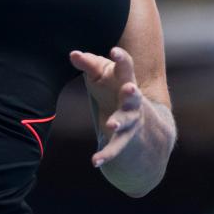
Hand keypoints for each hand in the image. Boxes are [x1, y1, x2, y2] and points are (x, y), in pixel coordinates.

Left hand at [70, 46, 145, 167]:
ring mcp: (131, 120)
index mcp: (127, 82)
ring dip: (119, 122)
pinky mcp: (124, 138)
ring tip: (111, 124)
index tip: (115, 51)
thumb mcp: (103, 73)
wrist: (140, 117)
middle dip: (132, 92)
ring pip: (126, 122)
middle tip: (131, 88)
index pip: (126, 68)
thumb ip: (89, 64)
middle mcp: (132, 101)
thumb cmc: (115, 86)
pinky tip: (95, 161)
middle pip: (133, 96)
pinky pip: (115, 148)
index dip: (122, 59)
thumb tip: (72, 54)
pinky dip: (106, 155)